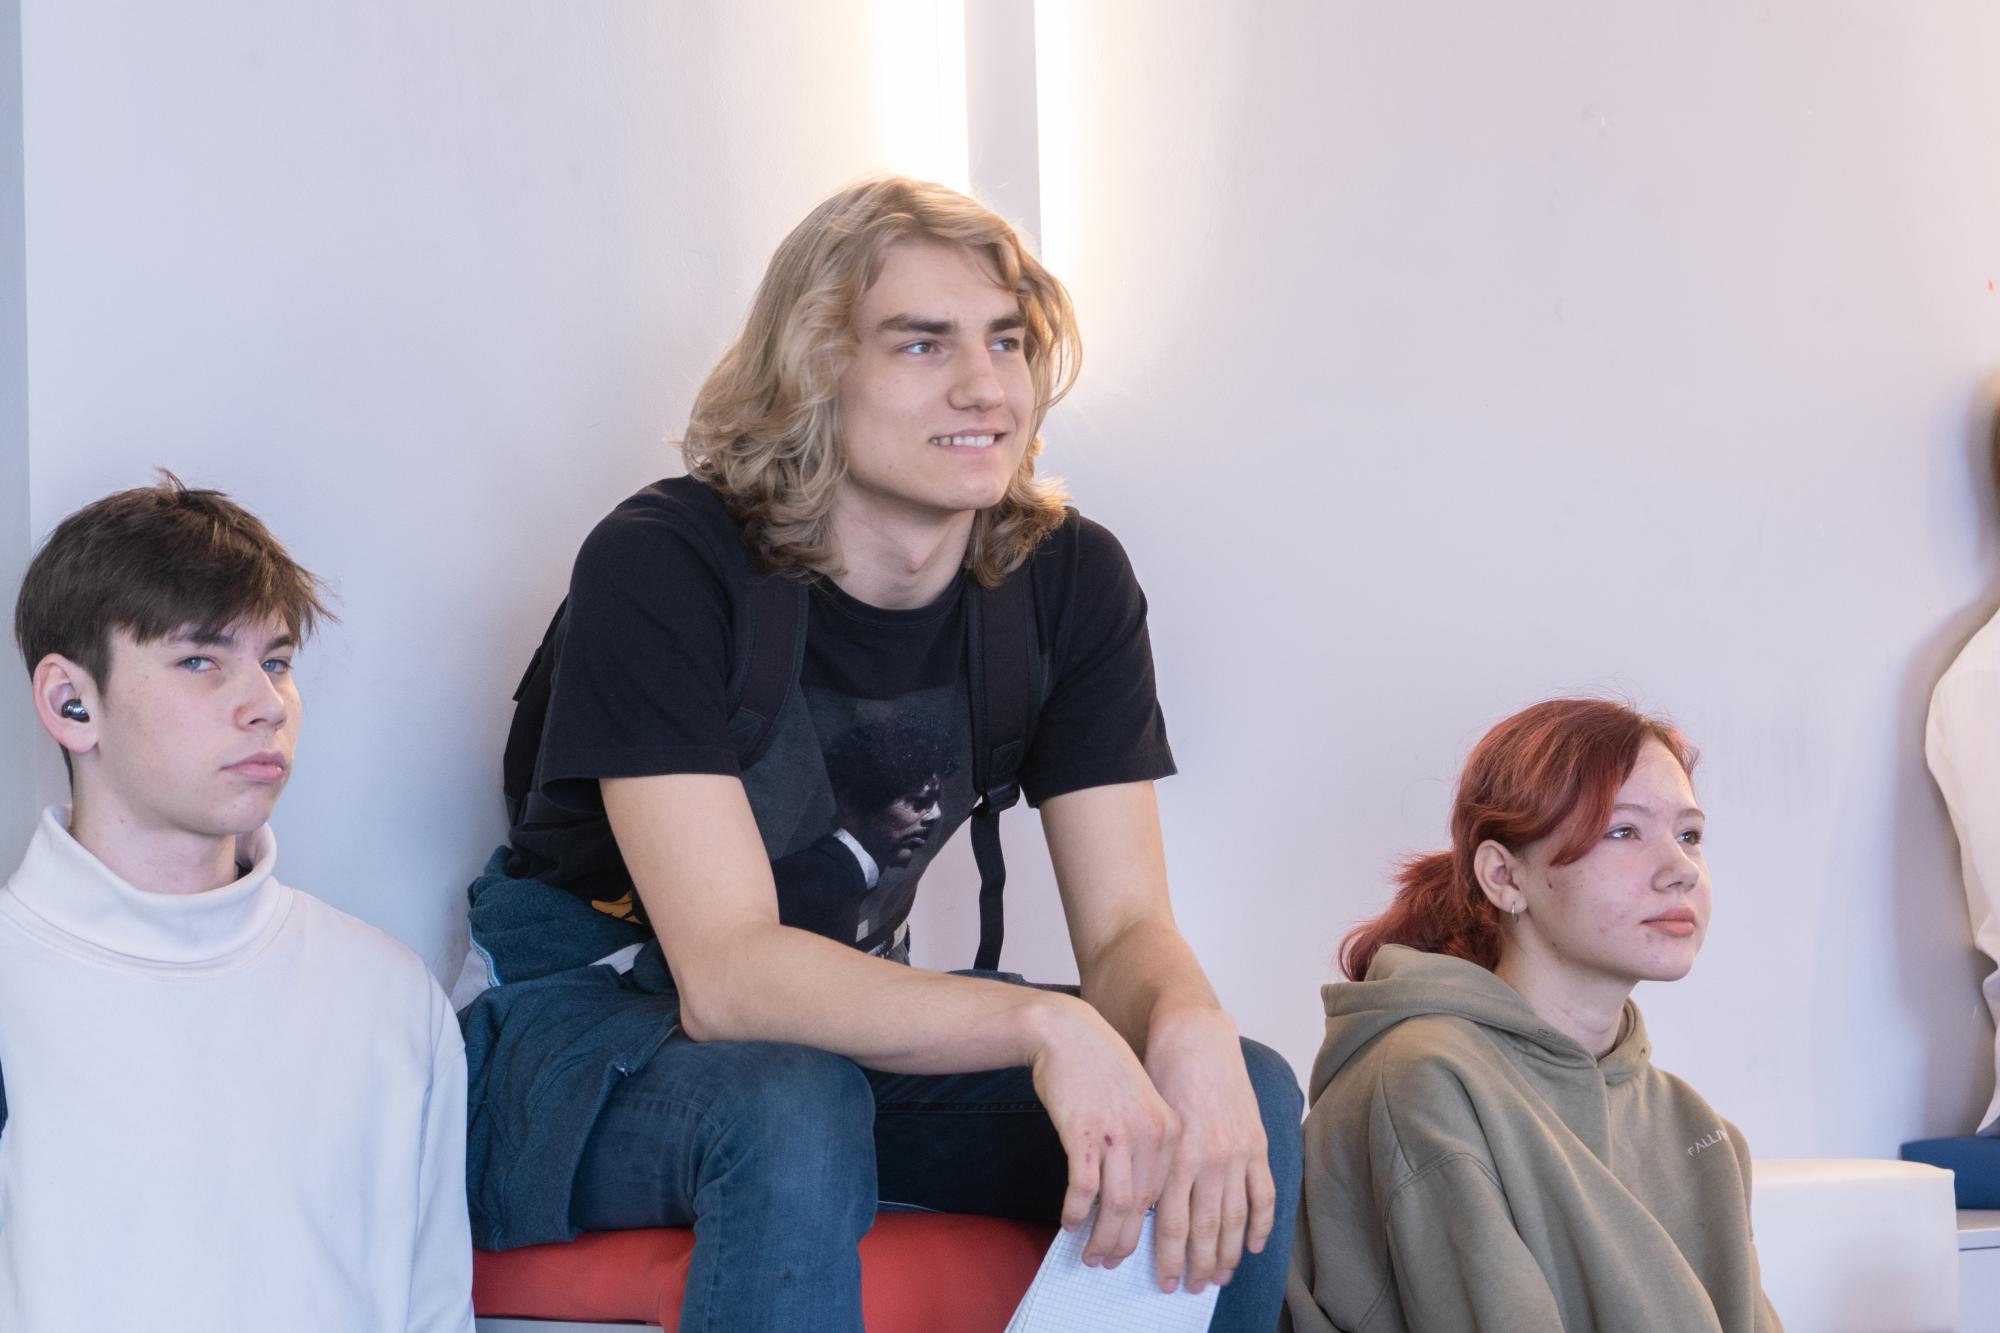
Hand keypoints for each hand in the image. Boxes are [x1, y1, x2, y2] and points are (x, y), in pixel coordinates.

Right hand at [1027, 996, 1181, 1269]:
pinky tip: (1068, 1224)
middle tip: (1107, 1263)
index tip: (1137, 1250)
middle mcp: (1150, 1134)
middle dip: (1124, 1243)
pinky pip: (1084, 1189)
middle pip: (1142, 1207)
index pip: (1166, 1195)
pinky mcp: (1084, 1133)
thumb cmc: (1100, 1070)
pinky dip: (1076, 1213)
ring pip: (1116, 1205)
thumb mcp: (1138, 1104)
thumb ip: (1145, 1147)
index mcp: (1170, 1129)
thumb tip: (1138, 1201)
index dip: (1150, 1230)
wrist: (1067, 1033)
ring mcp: (1118, 1133)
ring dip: (1101, 1238)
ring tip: (1088, 1254)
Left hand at [1144, 1008, 1274, 1294]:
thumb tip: (1140, 1211)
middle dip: (1198, 1265)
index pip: (1173, 1223)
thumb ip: (1149, 1166)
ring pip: (1235, 1217)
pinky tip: (1254, 1246)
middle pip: (1206, 1229)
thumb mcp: (1147, 1123)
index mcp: (1176, 1157)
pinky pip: (1264, 1193)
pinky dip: (1261, 1222)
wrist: (1193, 1037)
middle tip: (1192, 1289)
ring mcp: (1237, 1153)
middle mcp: (1208, 1159)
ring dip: (1229, 1254)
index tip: (1164, 1281)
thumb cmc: (1159, 1075)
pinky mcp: (1256, 1143)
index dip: (1169, 1257)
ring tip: (1220, 1278)